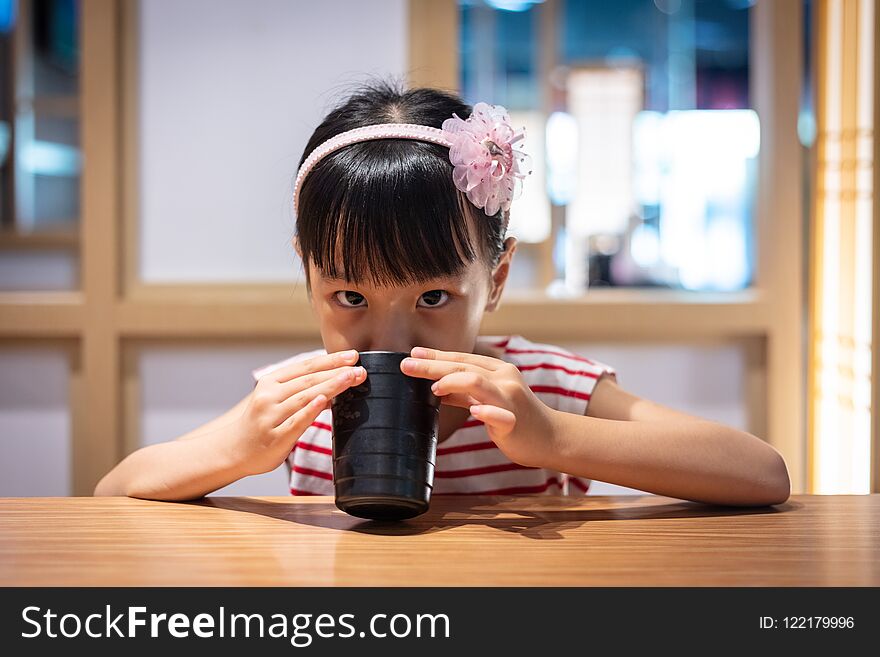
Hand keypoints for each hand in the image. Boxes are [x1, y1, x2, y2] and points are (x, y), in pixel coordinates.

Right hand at [233, 350, 365, 475]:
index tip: (352, 356)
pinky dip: (310, 410)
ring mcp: (271, 417)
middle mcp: (269, 396)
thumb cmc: (261, 423)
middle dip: (336, 372)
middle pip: (308, 380)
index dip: (330, 360)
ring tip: (352, 379)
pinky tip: (324, 400)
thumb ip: (304, 392)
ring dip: (331, 386)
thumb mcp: (277, 401)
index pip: (305, 367)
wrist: (233, 450)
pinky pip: (296, 421)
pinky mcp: (276, 437)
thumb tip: (338, 384)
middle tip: (360, 368)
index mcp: (270, 382)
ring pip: (305, 397)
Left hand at [400, 346, 556, 467]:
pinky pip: (498, 415)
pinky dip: (485, 411)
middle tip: (407, 364)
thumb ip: (465, 393)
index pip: (462, 359)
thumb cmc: (517, 418)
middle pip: (464, 367)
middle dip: (433, 365)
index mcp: (498, 370)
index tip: (412, 354)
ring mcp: (510, 399)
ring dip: (452, 382)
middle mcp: (505, 379)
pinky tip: (474, 411)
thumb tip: (435, 387)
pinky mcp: (514, 421)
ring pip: (477, 383)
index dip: (436, 356)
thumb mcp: (489, 399)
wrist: (550, 437)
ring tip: (433, 388)